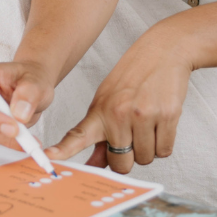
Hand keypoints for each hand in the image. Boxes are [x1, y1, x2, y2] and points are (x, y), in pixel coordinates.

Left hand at [46, 27, 191, 173]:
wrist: (163, 51)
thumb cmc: (132, 76)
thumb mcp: (107, 99)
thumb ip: (100, 134)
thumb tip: (94, 165)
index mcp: (99, 110)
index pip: (77, 135)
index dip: (63, 150)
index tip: (48, 158)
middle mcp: (118, 114)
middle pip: (121, 163)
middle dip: (127, 158)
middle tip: (130, 137)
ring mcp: (143, 115)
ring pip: (145, 159)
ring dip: (147, 149)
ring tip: (146, 124)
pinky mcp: (167, 116)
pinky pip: (164, 150)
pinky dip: (162, 144)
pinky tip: (159, 124)